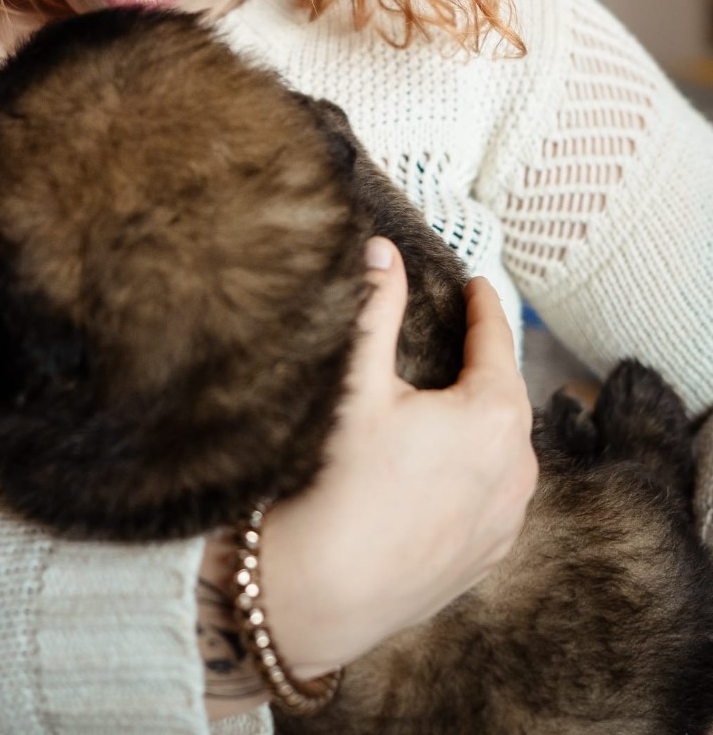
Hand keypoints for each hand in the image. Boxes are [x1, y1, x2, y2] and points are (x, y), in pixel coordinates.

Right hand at [259, 236, 537, 677]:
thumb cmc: (341, 481)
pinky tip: (442, 467)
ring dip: (481, 420)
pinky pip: (492, 496)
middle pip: (504, 397)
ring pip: (502, 450)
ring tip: (449, 400)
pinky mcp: (486, 558)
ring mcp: (506, 521)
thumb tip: (383, 250)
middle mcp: (517, 470)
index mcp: (494, 417)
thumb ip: (376, 307)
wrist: (323, 592)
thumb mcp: (359, 382)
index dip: (485, 307)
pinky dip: (474, 469)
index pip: (496, 342)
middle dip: (483, 363)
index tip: (477, 286)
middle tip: (461, 335)